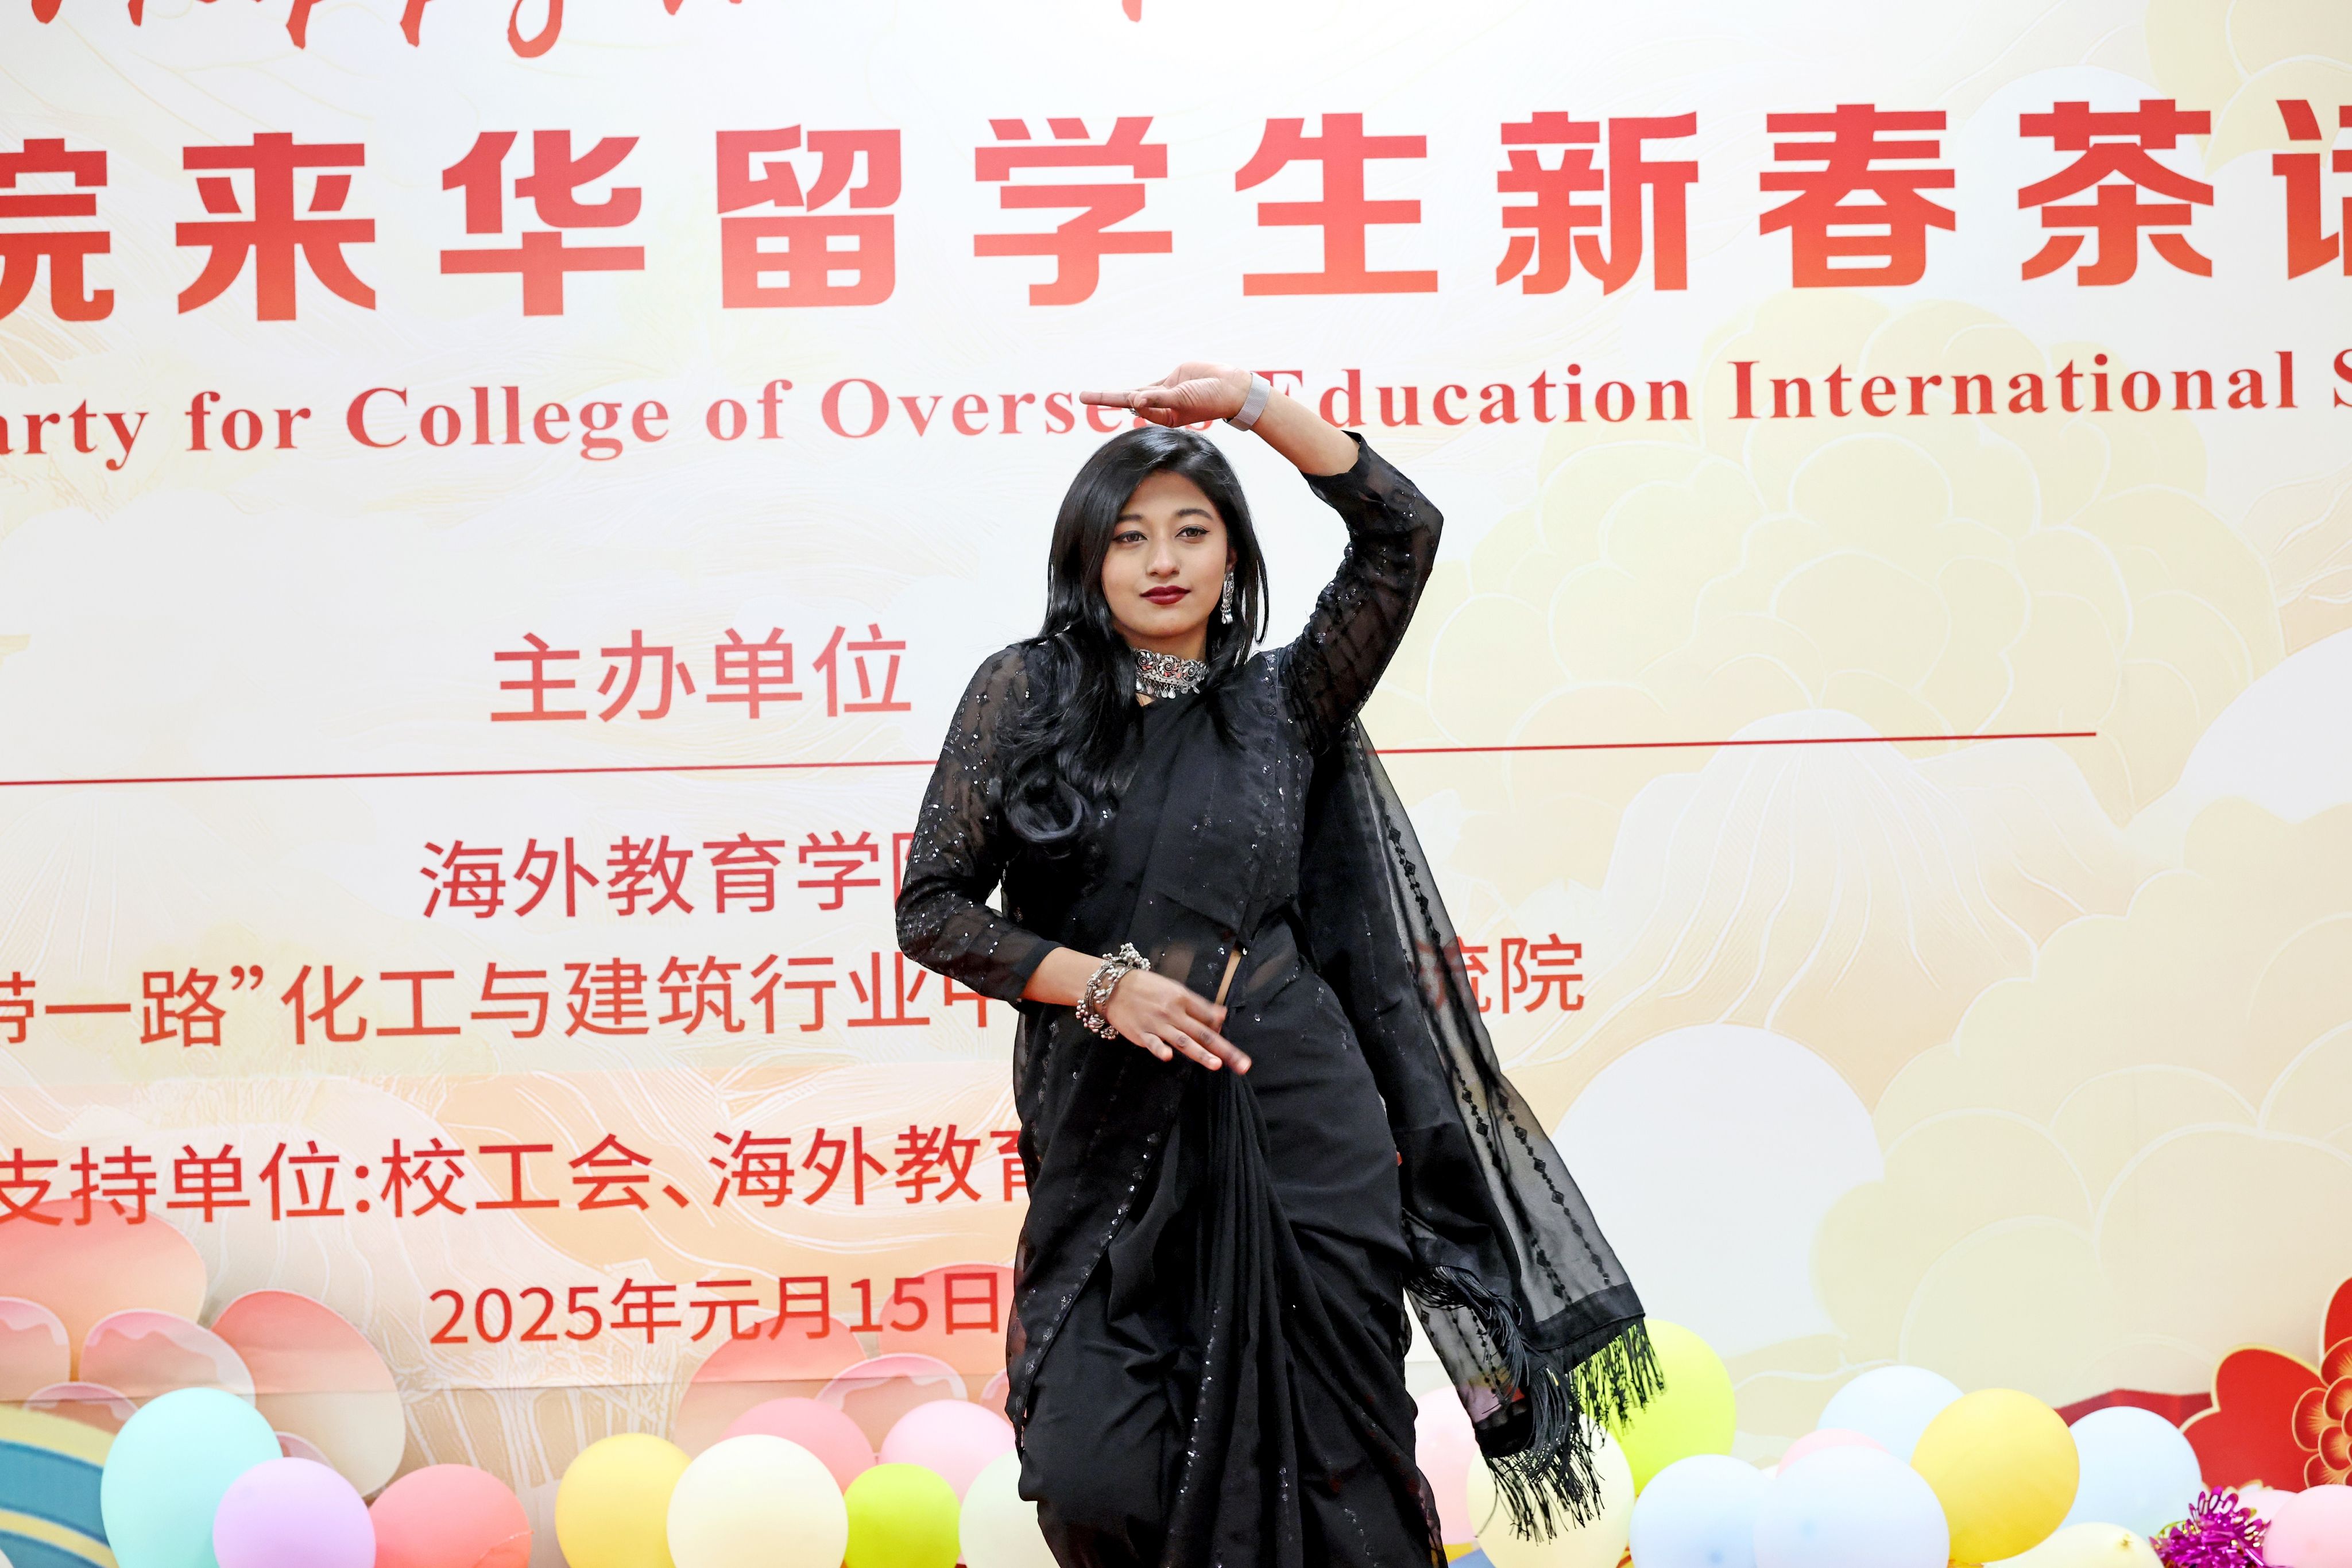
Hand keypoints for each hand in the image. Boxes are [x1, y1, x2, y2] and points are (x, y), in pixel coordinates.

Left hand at [1080, 362, 1250, 427]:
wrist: (1232, 386)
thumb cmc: (1211, 398)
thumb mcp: (1182, 399)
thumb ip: (1159, 398)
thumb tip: (1134, 399)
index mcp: (1166, 417)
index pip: (1140, 408)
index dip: (1129, 400)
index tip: (1129, 395)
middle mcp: (1162, 407)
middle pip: (1128, 400)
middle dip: (1105, 398)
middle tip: (1081, 396)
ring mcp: (1165, 394)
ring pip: (1135, 391)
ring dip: (1115, 394)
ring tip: (1090, 395)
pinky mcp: (1171, 381)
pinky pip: (1150, 385)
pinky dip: (1138, 387)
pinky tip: (1122, 392)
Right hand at [1100, 968, 1250, 1072]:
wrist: (1113, 986)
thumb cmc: (1147, 987)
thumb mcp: (1175, 989)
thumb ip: (1199, 1005)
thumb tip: (1223, 1015)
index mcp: (1183, 999)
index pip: (1209, 1017)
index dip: (1222, 1030)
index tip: (1232, 1046)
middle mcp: (1174, 1012)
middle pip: (1204, 1033)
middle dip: (1225, 1050)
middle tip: (1243, 1065)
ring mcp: (1157, 1024)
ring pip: (1183, 1041)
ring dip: (1200, 1053)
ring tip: (1216, 1065)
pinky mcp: (1141, 1034)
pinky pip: (1152, 1043)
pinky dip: (1159, 1049)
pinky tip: (1168, 1057)